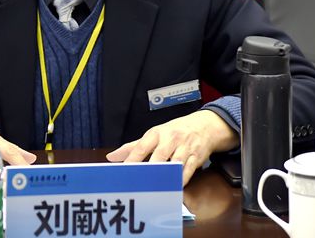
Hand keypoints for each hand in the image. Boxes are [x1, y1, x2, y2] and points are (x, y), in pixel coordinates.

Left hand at [106, 110, 238, 186]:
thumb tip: (112, 157)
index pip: (141, 147)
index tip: (124, 172)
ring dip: (166, 177)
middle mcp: (170, 139)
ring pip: (174, 164)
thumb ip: (132, 147)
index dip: (132, 160)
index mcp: (156, 134)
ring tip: (155, 189)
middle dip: (149, 170)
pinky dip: (180, 181)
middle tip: (139, 183)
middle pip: (158, 156)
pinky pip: (187, 171)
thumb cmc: (174, 132)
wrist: (203, 126)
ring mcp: (184, 148)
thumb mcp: (153, 135)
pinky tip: (173, 188)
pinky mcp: (196, 157)